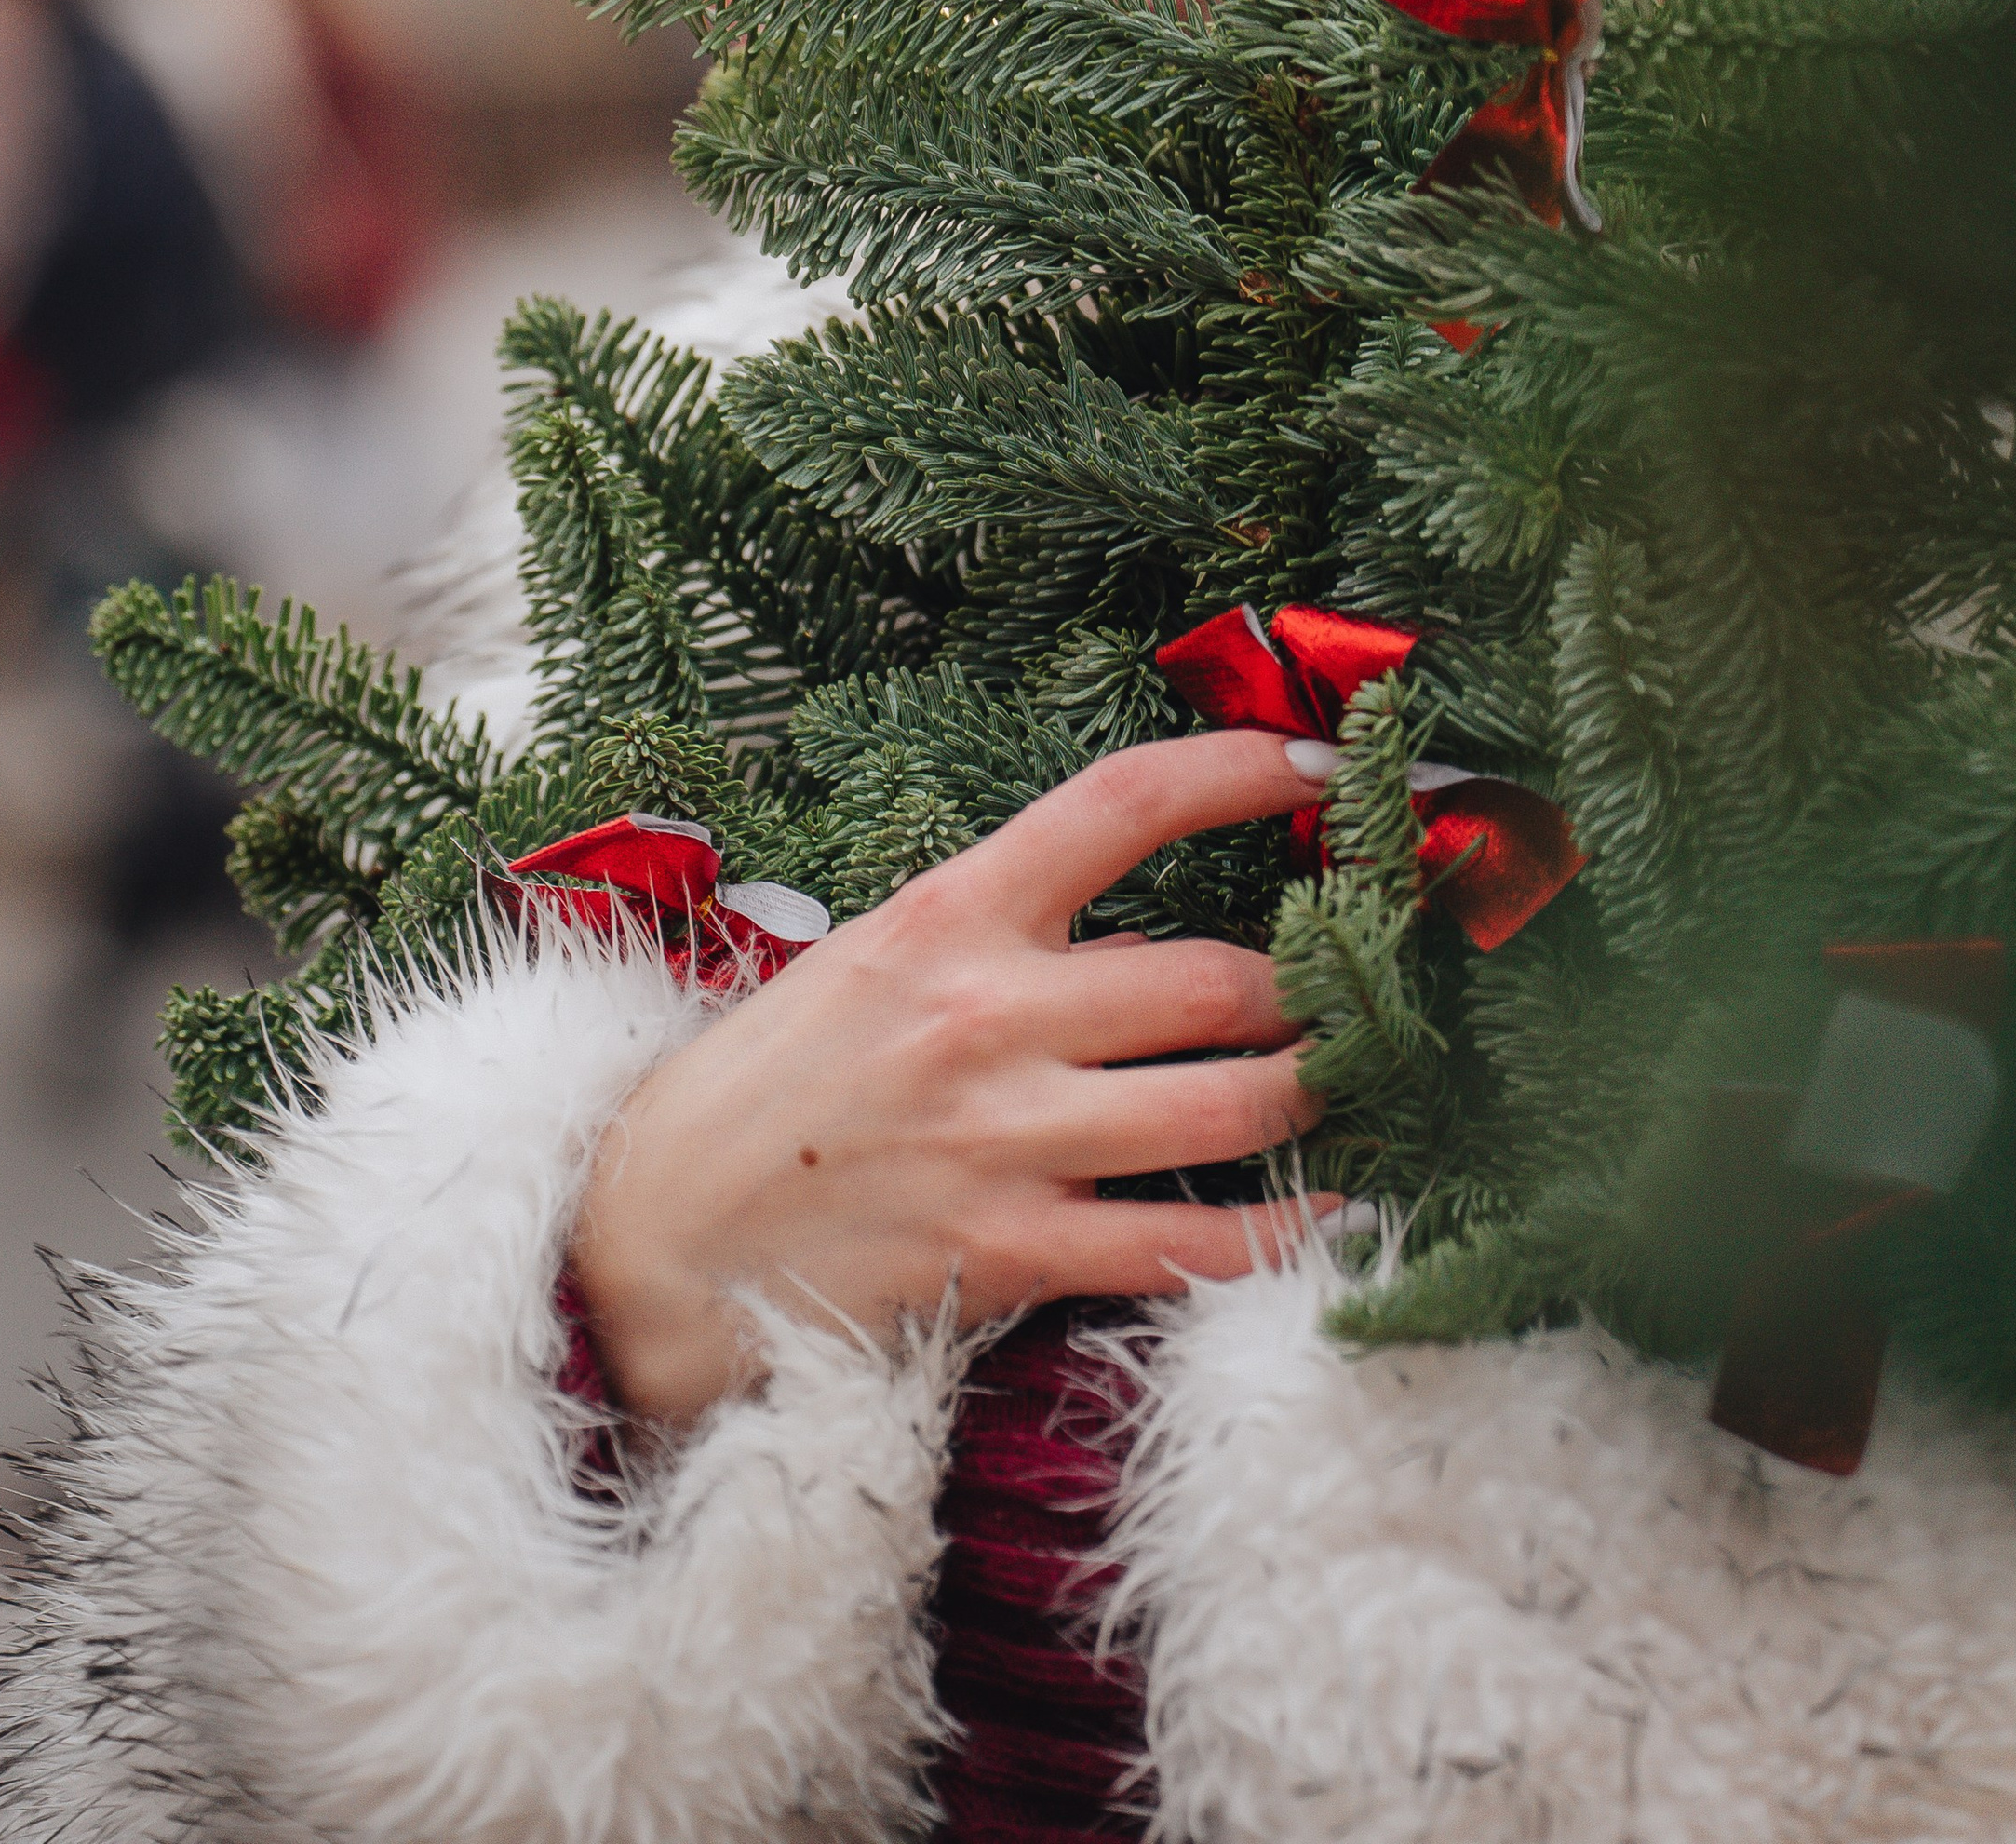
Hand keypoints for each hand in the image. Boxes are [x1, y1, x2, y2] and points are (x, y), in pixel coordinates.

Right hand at [569, 731, 1328, 1422]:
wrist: (653, 1240)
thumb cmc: (773, 1086)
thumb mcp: (869, 953)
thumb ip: (997, 921)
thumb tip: (1132, 886)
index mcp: (950, 915)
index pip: (1123, 804)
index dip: (1238, 768)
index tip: (1313, 762)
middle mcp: (988, 1015)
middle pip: (1217, 979)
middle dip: (1312, 981)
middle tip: (1361, 978)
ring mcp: (1005, 1138)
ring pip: (1233, 1106)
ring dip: (1317, 1095)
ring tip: (1357, 1080)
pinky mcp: (1011, 1252)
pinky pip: (1190, 1245)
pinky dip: (1281, 1234)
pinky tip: (1332, 1215)